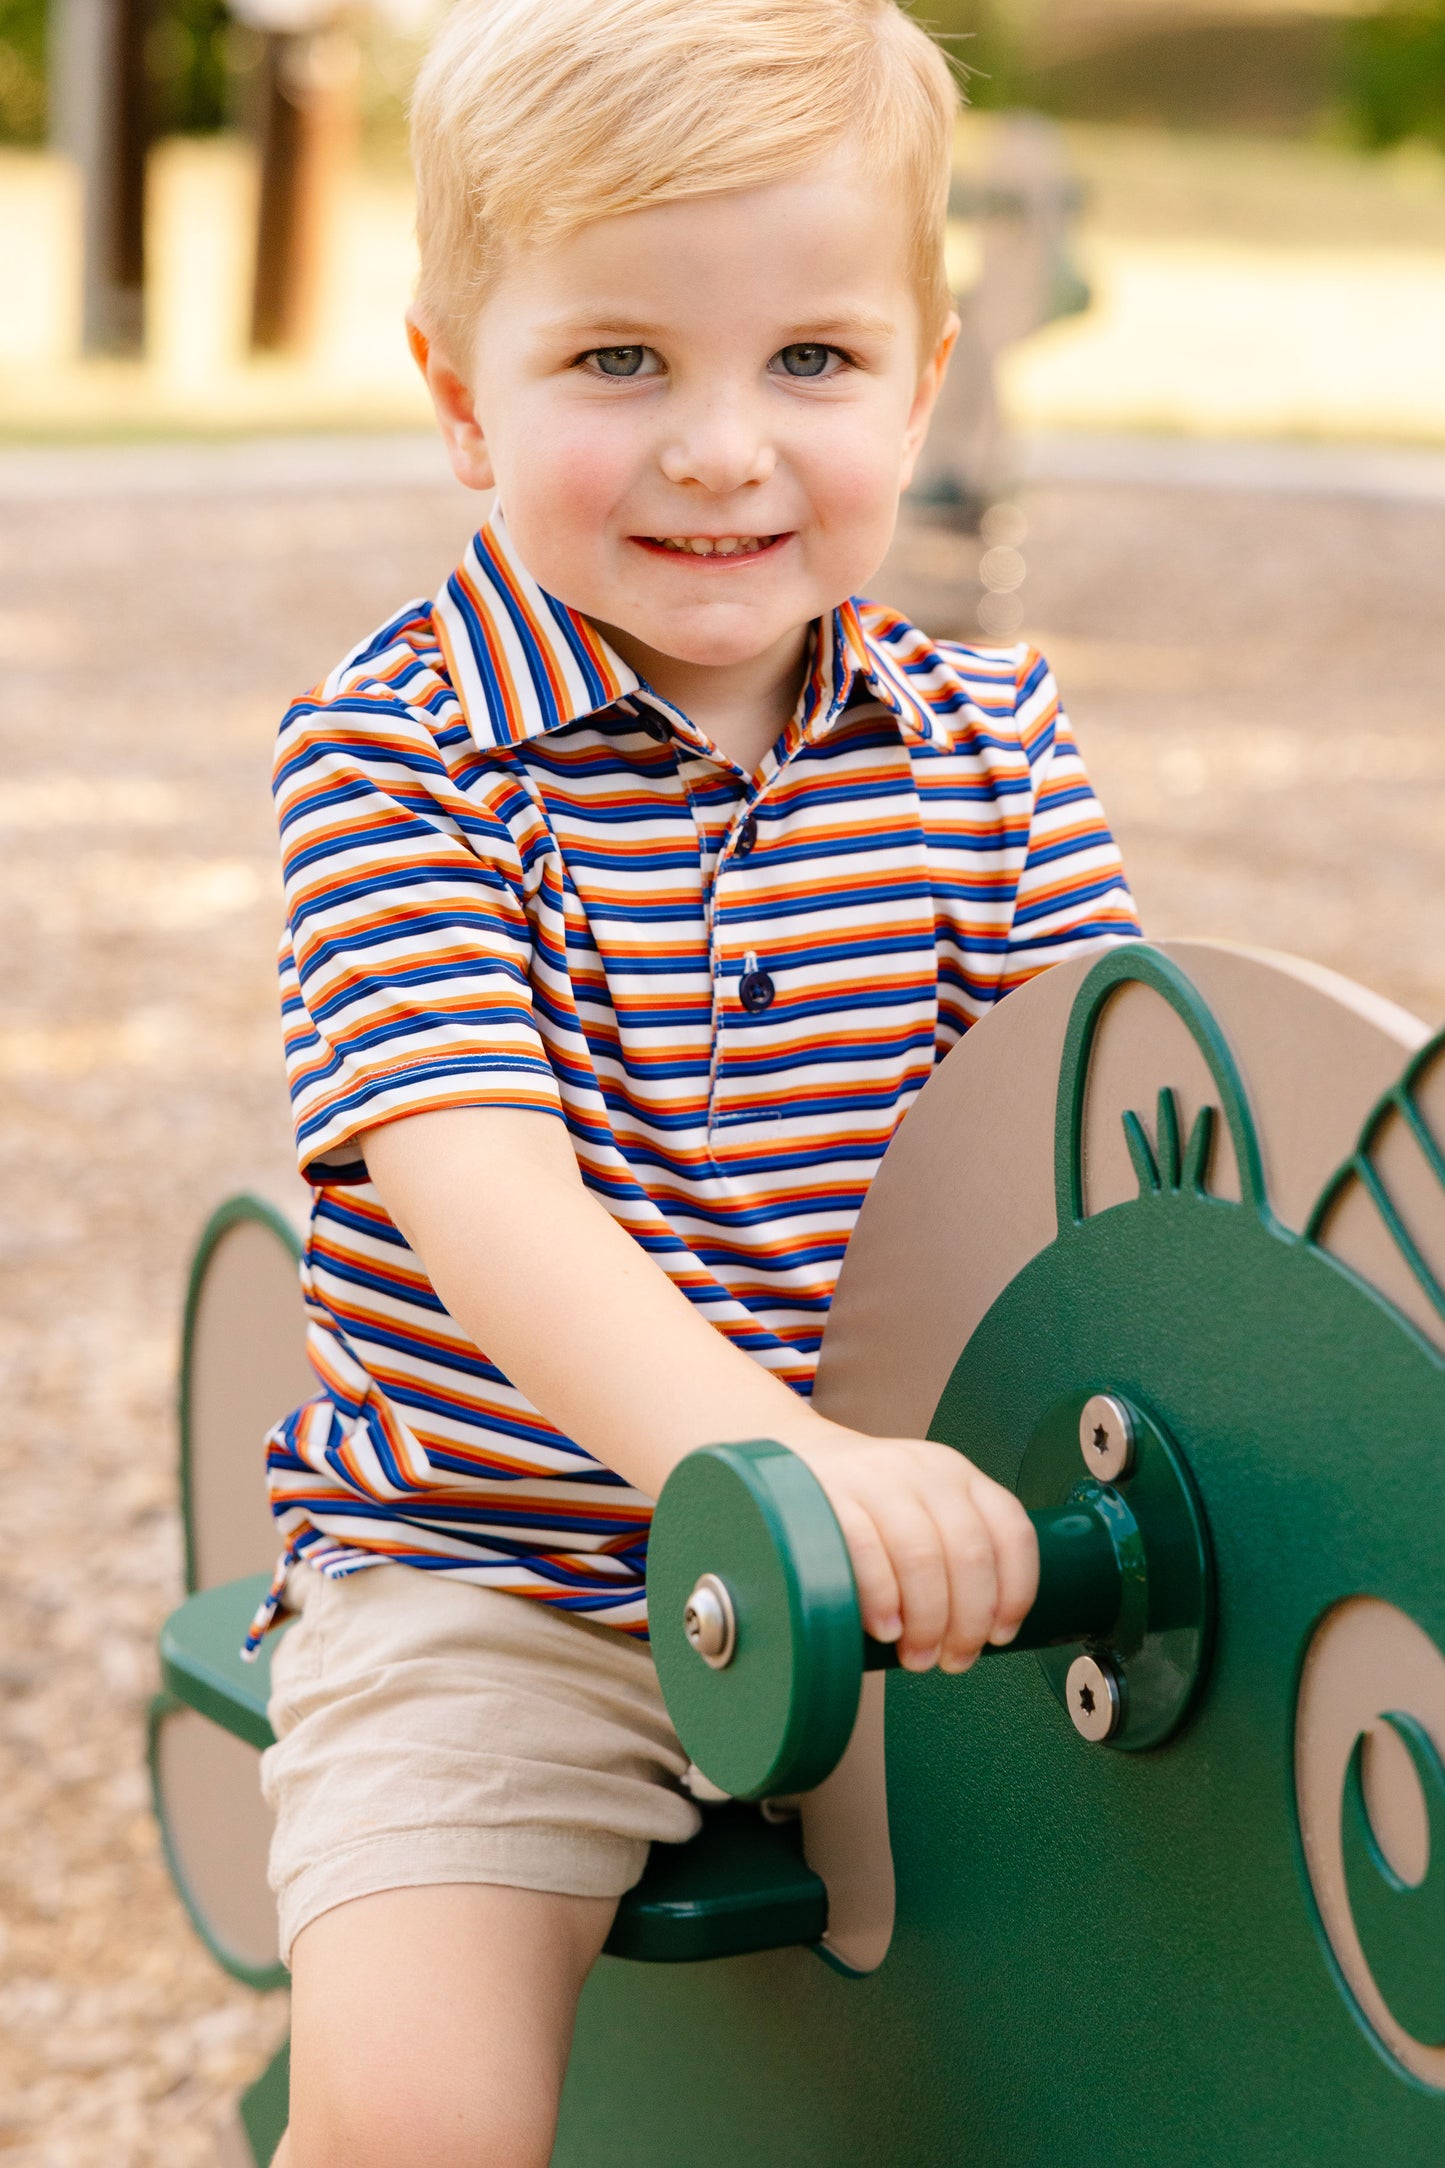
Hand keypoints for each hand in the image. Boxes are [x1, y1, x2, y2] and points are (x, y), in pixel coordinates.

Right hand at [784, 1421, 1038, 1673]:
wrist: (796, 1460)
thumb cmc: (869, 1508)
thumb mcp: (923, 1510)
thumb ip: (955, 1553)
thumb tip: (982, 1637)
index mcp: (959, 1476)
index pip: (1011, 1531)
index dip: (1016, 1592)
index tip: (1000, 1635)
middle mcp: (925, 1471)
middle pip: (969, 1553)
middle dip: (968, 1622)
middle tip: (954, 1660)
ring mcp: (875, 1478)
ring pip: (922, 1557)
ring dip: (927, 1622)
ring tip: (917, 1656)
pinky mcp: (829, 1495)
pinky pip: (866, 1553)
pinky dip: (883, 1600)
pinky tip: (886, 1629)